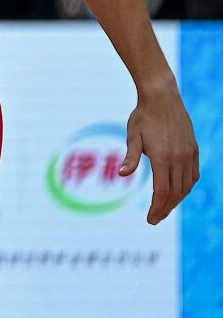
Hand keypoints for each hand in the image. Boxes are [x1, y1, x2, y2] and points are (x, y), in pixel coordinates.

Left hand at [124, 77, 199, 224]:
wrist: (162, 98)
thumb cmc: (142, 116)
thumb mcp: (132, 135)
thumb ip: (130, 156)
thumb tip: (123, 175)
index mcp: (163, 157)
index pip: (162, 191)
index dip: (157, 207)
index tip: (151, 220)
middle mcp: (179, 158)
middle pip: (175, 193)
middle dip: (165, 208)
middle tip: (155, 219)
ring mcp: (189, 154)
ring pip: (186, 186)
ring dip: (176, 200)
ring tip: (164, 208)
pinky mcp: (193, 150)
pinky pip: (193, 175)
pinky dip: (186, 187)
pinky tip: (178, 192)